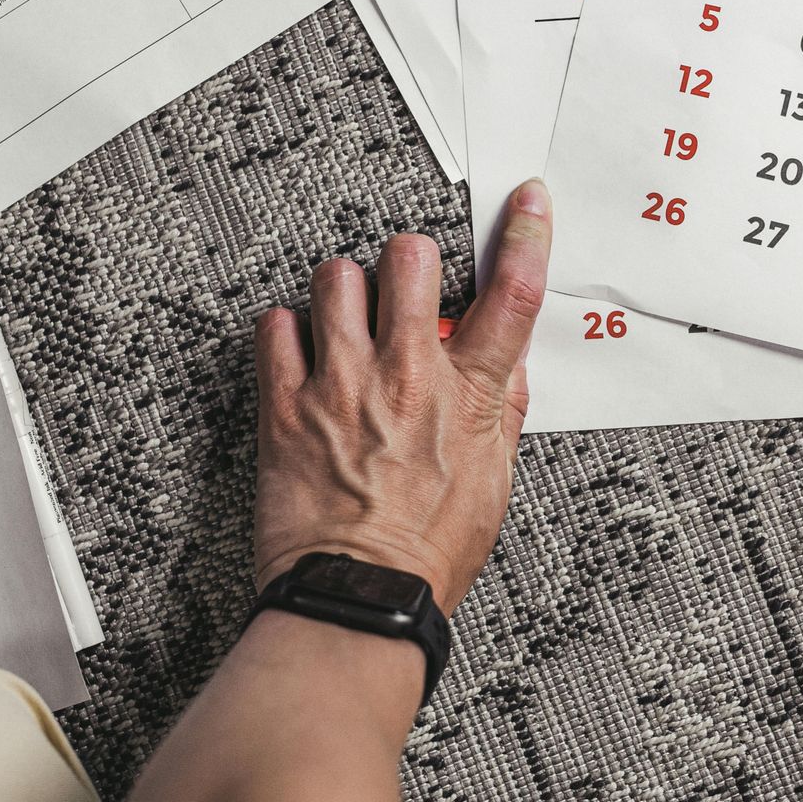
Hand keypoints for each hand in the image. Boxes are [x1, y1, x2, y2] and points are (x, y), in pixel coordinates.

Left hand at [250, 180, 551, 612]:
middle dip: (410, 262)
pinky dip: (286, 331)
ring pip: (337, 277)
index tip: (526, 203)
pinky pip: (276, 326)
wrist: (360, 598)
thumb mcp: (493, 483)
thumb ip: (502, 415)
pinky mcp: (286, 404)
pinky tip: (301, 354)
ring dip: (344, 292)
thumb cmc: (426, 555)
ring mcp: (342, 385)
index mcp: (470, 397)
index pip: (513, 295)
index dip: (526, 236)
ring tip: (346, 322)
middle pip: (412, 259)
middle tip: (404, 286)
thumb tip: (508, 372)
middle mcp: (408, 377)